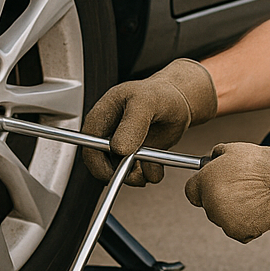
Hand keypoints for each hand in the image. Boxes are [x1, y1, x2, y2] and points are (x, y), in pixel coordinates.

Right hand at [80, 59, 216, 185]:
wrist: (179, 101)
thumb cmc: (159, 94)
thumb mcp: (145, 102)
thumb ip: (132, 124)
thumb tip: (118, 148)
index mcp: (102, 116)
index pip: (90, 147)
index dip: (99, 163)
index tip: (117, 171)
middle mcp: (109, 132)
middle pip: (101, 163)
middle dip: (119, 173)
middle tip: (137, 175)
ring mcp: (123, 145)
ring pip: (120, 171)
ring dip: (136, 176)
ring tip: (150, 168)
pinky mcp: (137, 154)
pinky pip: (138, 173)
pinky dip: (148, 175)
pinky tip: (156, 167)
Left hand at [183, 136, 269, 242]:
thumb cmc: (261, 164)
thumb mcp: (230, 150)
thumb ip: (214, 159)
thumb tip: (212, 161)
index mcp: (205, 182)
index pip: (191, 191)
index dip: (203, 188)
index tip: (210, 186)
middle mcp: (211, 204)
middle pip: (208, 205)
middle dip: (220, 198)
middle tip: (239, 189)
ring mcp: (225, 221)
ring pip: (223, 219)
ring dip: (233, 212)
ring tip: (251, 197)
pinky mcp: (239, 232)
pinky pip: (238, 230)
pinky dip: (246, 223)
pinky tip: (256, 209)